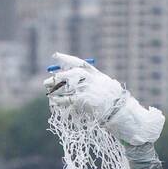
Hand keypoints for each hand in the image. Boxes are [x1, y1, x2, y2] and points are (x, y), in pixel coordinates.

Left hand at [44, 52, 164, 145]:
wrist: (120, 112)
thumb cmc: (114, 103)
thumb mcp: (106, 87)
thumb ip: (94, 82)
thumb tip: (79, 83)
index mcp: (96, 74)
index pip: (78, 63)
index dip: (65, 59)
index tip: (55, 55)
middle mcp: (90, 79)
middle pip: (69, 74)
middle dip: (56, 77)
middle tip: (47, 80)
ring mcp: (86, 89)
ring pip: (65, 87)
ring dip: (54, 89)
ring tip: (47, 90)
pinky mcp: (83, 100)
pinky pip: (67, 100)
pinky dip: (58, 100)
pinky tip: (53, 100)